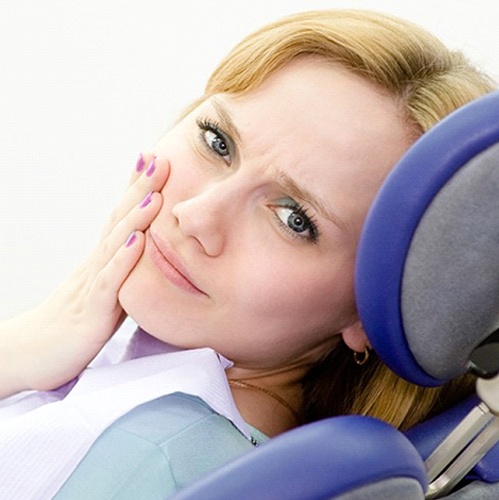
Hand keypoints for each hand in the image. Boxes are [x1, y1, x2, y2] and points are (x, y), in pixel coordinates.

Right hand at [0, 153, 168, 396]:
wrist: (35, 354)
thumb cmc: (73, 323)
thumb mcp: (103, 290)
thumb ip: (121, 270)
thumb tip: (144, 250)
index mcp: (102, 261)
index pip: (121, 218)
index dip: (137, 189)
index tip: (155, 160)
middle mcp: (96, 265)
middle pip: (119, 221)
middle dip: (140, 189)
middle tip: (159, 159)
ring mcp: (92, 285)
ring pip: (115, 245)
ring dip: (136, 216)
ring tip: (154, 191)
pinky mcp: (92, 311)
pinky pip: (109, 283)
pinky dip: (123, 260)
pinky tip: (137, 241)